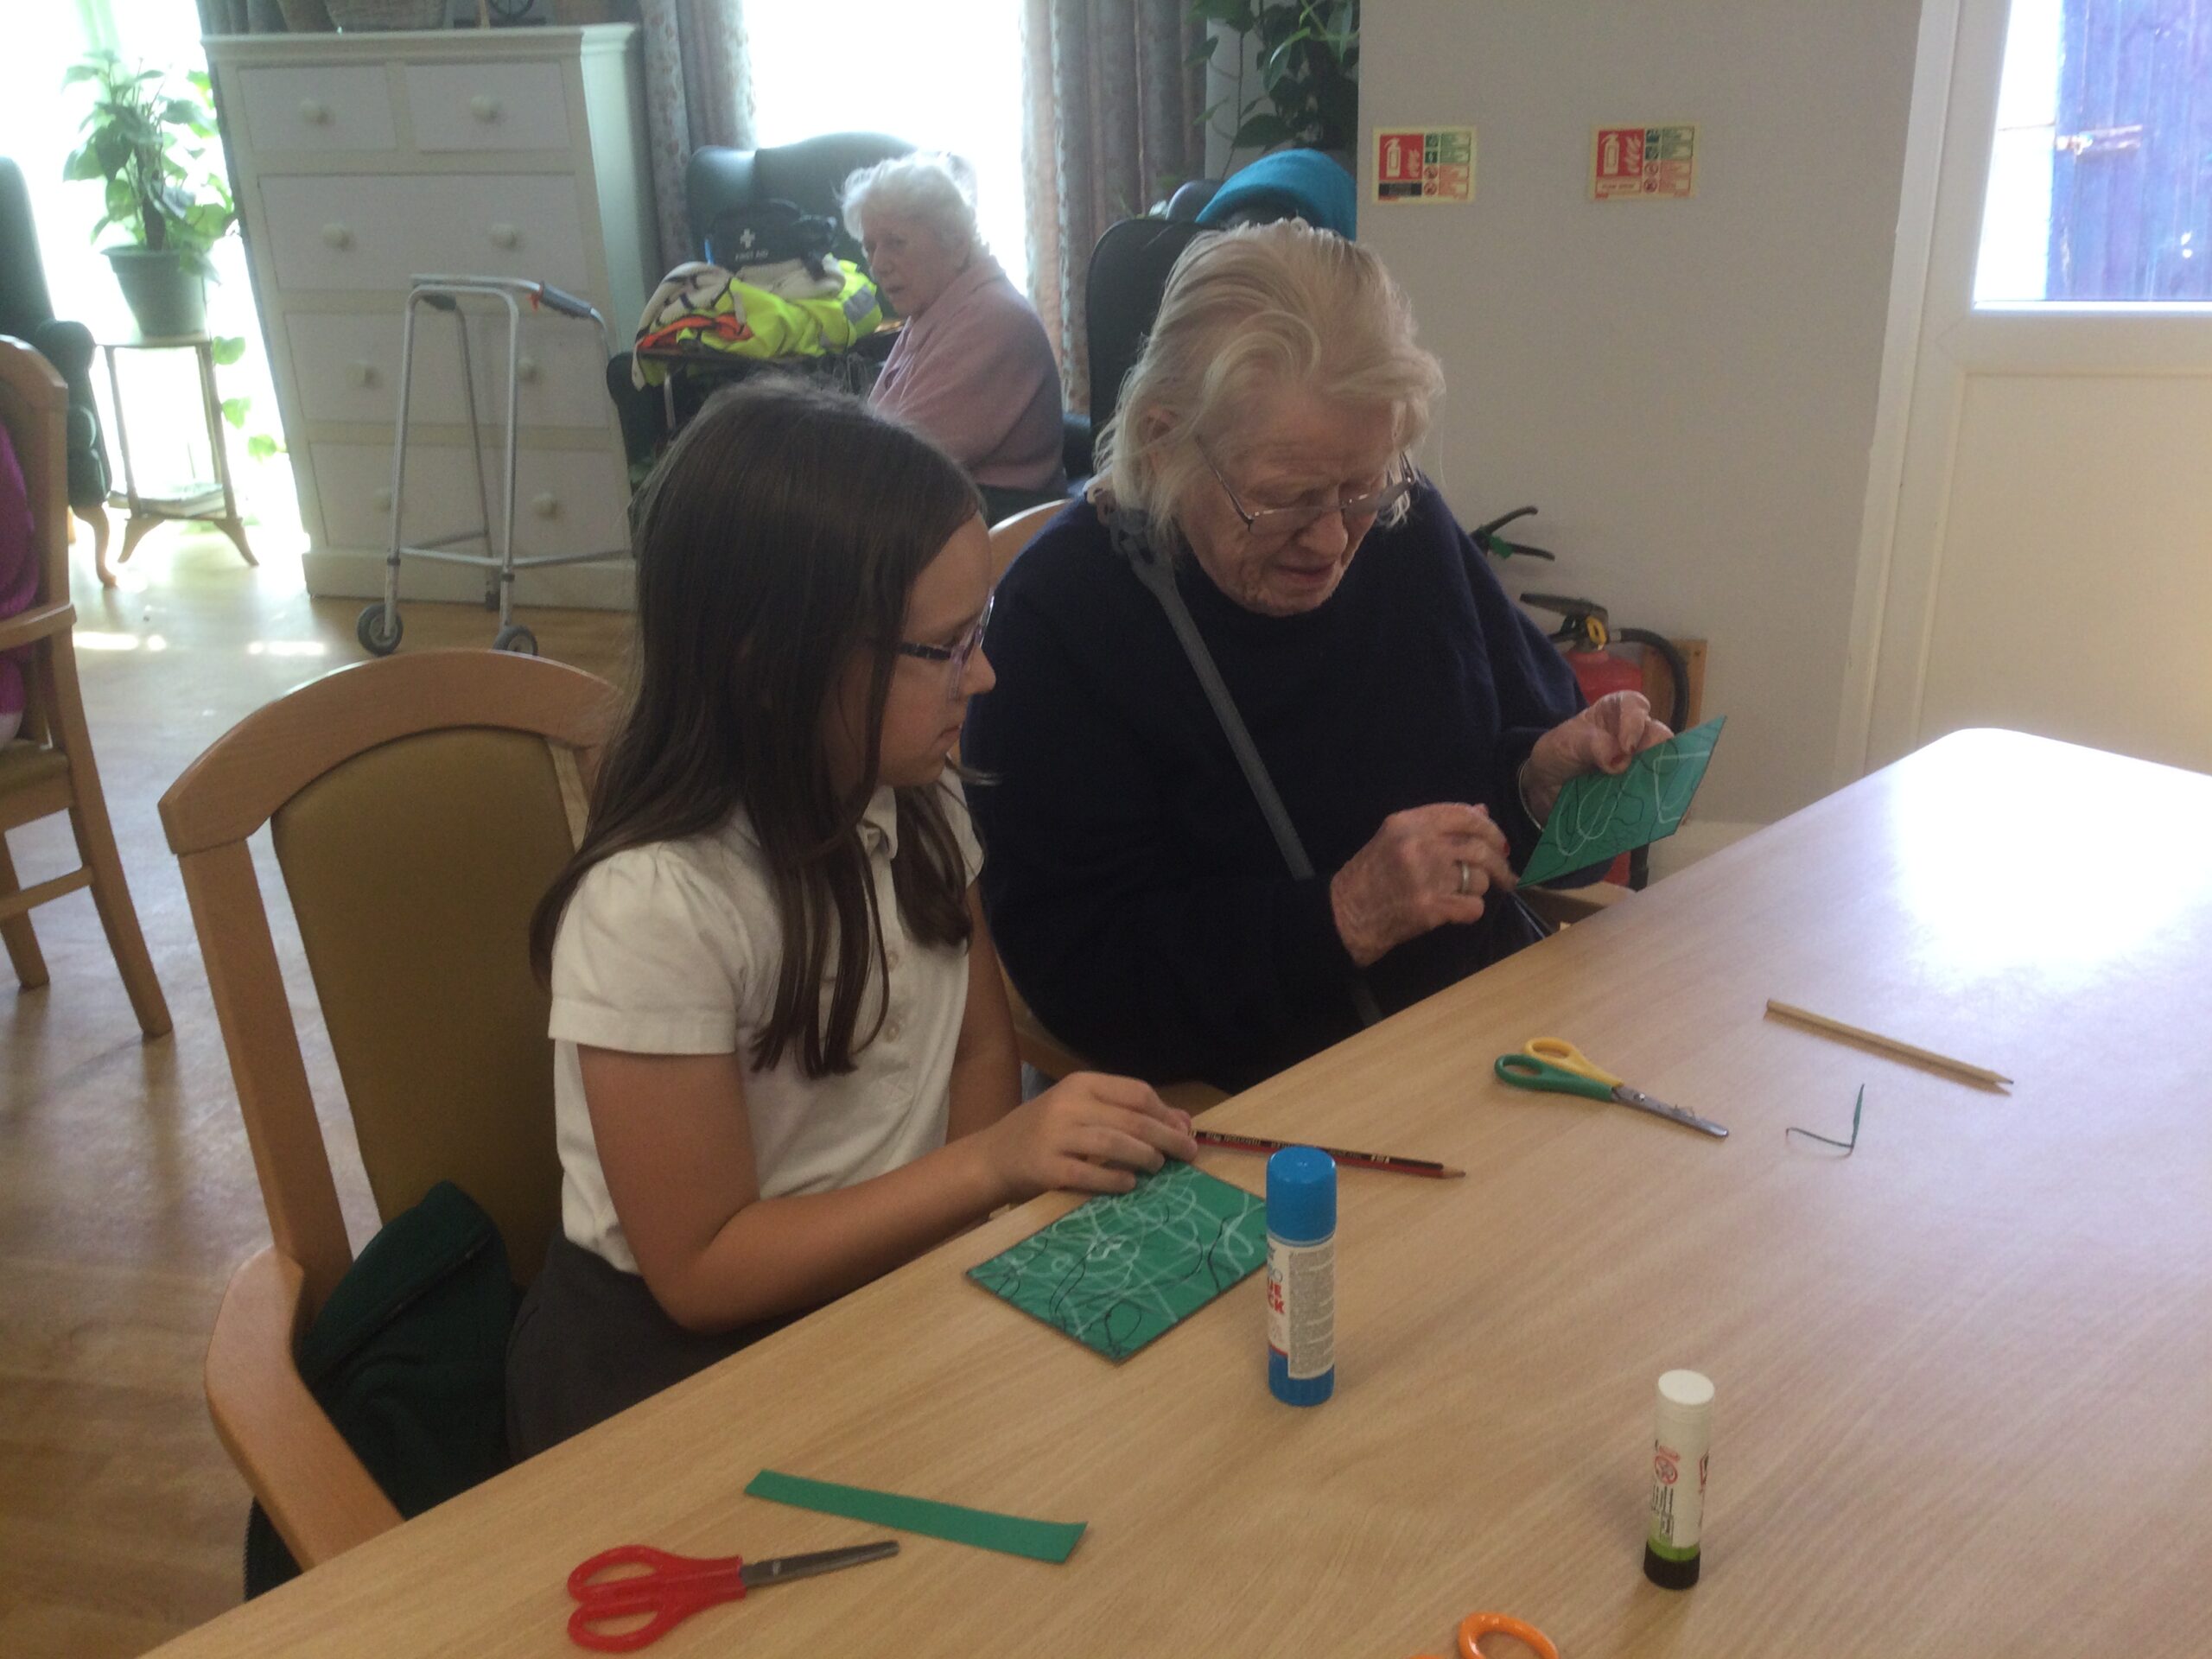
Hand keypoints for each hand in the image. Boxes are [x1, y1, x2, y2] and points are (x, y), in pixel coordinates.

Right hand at [978, 1073, 1197, 1201]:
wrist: (993, 1155)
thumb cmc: (1046, 1131)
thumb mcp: (1084, 1111)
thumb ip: (1128, 1113)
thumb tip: (1183, 1122)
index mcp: (1082, 1084)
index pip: (1136, 1093)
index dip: (1166, 1113)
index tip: (1186, 1131)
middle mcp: (1069, 1105)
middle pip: (1132, 1119)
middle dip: (1167, 1137)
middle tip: (1188, 1154)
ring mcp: (1055, 1136)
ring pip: (1114, 1143)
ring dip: (1145, 1156)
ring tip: (1158, 1167)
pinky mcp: (1046, 1168)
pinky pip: (1089, 1174)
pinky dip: (1114, 1180)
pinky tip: (1129, 1184)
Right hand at [1329, 803, 1513, 968]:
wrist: (1346, 915)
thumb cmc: (1372, 875)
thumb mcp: (1397, 838)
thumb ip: (1439, 825)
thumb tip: (1482, 812)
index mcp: (1409, 822)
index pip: (1464, 815)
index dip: (1490, 828)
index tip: (1499, 843)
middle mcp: (1419, 844)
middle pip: (1479, 847)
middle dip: (1498, 863)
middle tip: (1505, 875)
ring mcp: (1425, 876)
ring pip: (1478, 878)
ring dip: (1477, 889)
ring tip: (1461, 894)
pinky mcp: (1431, 907)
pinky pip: (1473, 906)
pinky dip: (1471, 911)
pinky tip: (1455, 912)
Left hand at [1520, 692, 1672, 821]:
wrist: (1549, 783)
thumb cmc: (1559, 752)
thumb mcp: (1568, 744)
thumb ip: (1592, 745)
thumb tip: (1621, 760)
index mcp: (1616, 711)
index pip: (1634, 706)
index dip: (1635, 723)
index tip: (1627, 747)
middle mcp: (1635, 732)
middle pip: (1659, 735)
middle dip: (1655, 752)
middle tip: (1642, 773)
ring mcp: (1640, 759)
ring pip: (1663, 763)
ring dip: (1659, 779)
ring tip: (1650, 795)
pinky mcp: (1640, 783)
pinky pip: (1655, 788)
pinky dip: (1656, 798)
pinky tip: (1653, 809)